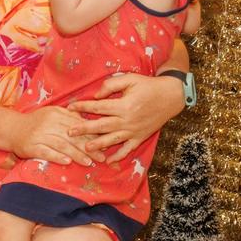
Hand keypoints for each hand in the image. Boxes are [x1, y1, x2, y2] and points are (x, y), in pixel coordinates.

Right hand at [9, 106, 101, 165]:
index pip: (77, 125)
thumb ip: (69, 116)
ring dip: (76, 154)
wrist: (11, 129)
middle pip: (72, 136)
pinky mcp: (31, 147)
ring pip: (61, 145)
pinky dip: (57, 157)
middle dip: (88, 147)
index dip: (91, 135)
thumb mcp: (51, 113)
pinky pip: (46, 152)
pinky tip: (67, 162)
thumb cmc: (35, 122)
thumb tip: (88, 122)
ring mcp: (39, 135)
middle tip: (101, 158)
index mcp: (55, 113)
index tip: (104, 144)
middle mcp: (48, 123)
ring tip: (88, 162)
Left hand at [67, 73, 184, 161]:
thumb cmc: (148, 86)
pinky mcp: (140, 137)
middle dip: (84, 129)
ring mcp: (134, 131)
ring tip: (85, 148)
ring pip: (113, 140)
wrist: (170, 97)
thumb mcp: (130, 79)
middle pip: (102, 126)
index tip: (70, 107)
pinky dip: (119, 156)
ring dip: (98, 145)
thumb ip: (111, 85)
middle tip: (69, 132)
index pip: (98, 107)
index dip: (83, 107)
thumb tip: (96, 96)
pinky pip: (128, 149)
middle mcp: (128, 120)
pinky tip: (108, 161)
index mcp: (124, 105)